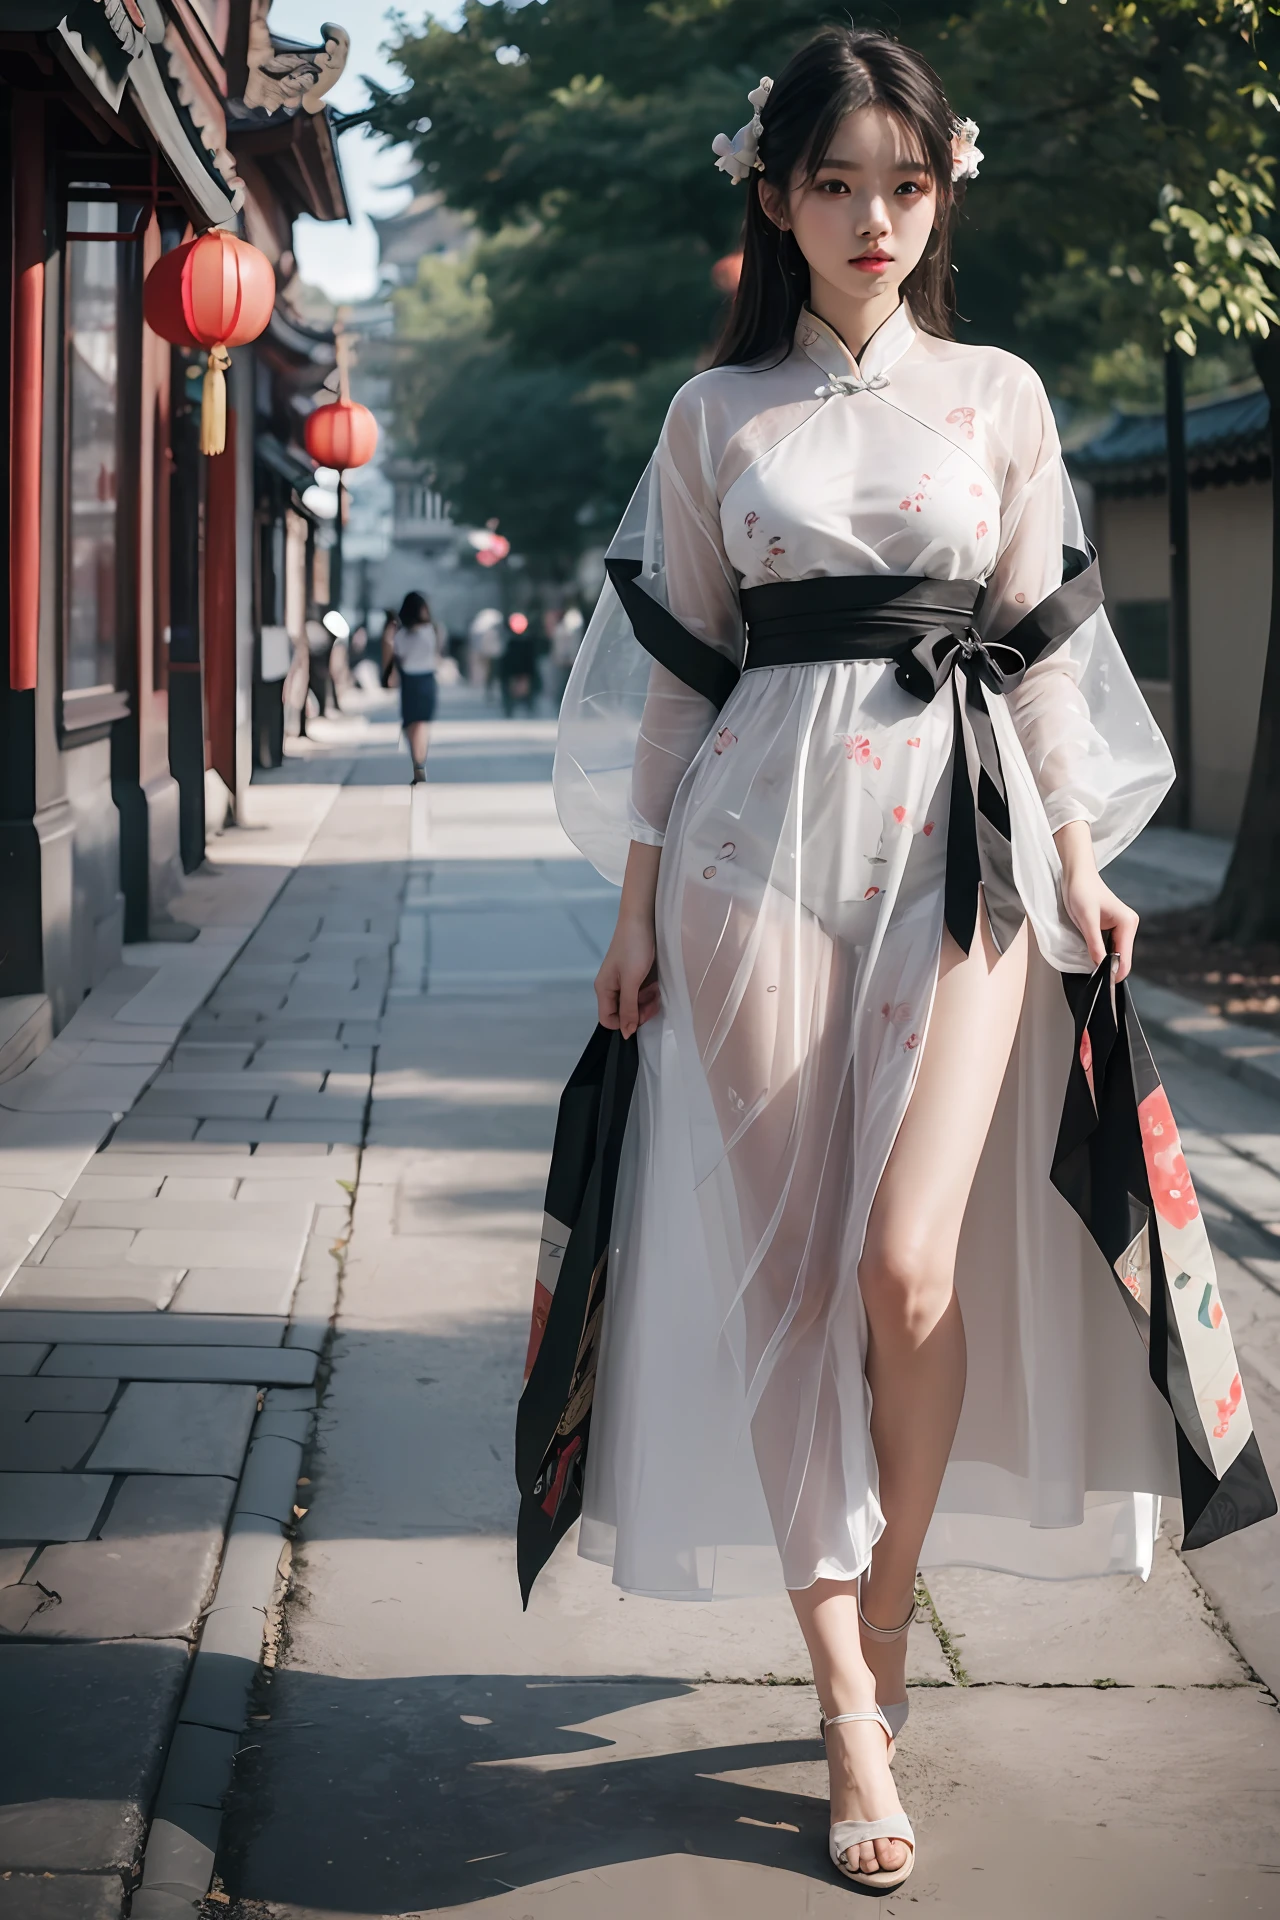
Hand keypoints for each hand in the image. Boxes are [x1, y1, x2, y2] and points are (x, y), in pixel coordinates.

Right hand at [595, 914, 659, 1037]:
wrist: (643, 918)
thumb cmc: (634, 947)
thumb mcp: (631, 980)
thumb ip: (628, 1008)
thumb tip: (626, 1034)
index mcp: (604, 989)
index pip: (609, 1020)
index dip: (625, 1022)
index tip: (642, 1013)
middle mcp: (611, 987)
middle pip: (623, 1013)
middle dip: (640, 1010)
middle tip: (654, 998)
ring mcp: (623, 981)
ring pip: (634, 1004)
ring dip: (647, 1000)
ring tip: (656, 987)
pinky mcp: (635, 974)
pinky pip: (641, 992)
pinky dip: (650, 991)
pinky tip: (657, 982)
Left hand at [1055, 821, 1138, 981]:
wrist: (1076, 874)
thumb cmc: (1081, 891)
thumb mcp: (1086, 919)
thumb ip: (1094, 943)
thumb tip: (1100, 966)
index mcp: (1127, 923)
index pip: (1125, 958)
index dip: (1114, 974)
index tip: (1101, 986)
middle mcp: (1128, 926)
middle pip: (1122, 958)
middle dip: (1109, 969)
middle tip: (1092, 980)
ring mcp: (1121, 927)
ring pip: (1115, 954)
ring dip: (1104, 961)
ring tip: (1090, 968)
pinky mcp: (1112, 927)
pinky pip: (1109, 947)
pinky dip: (1101, 954)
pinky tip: (1091, 957)